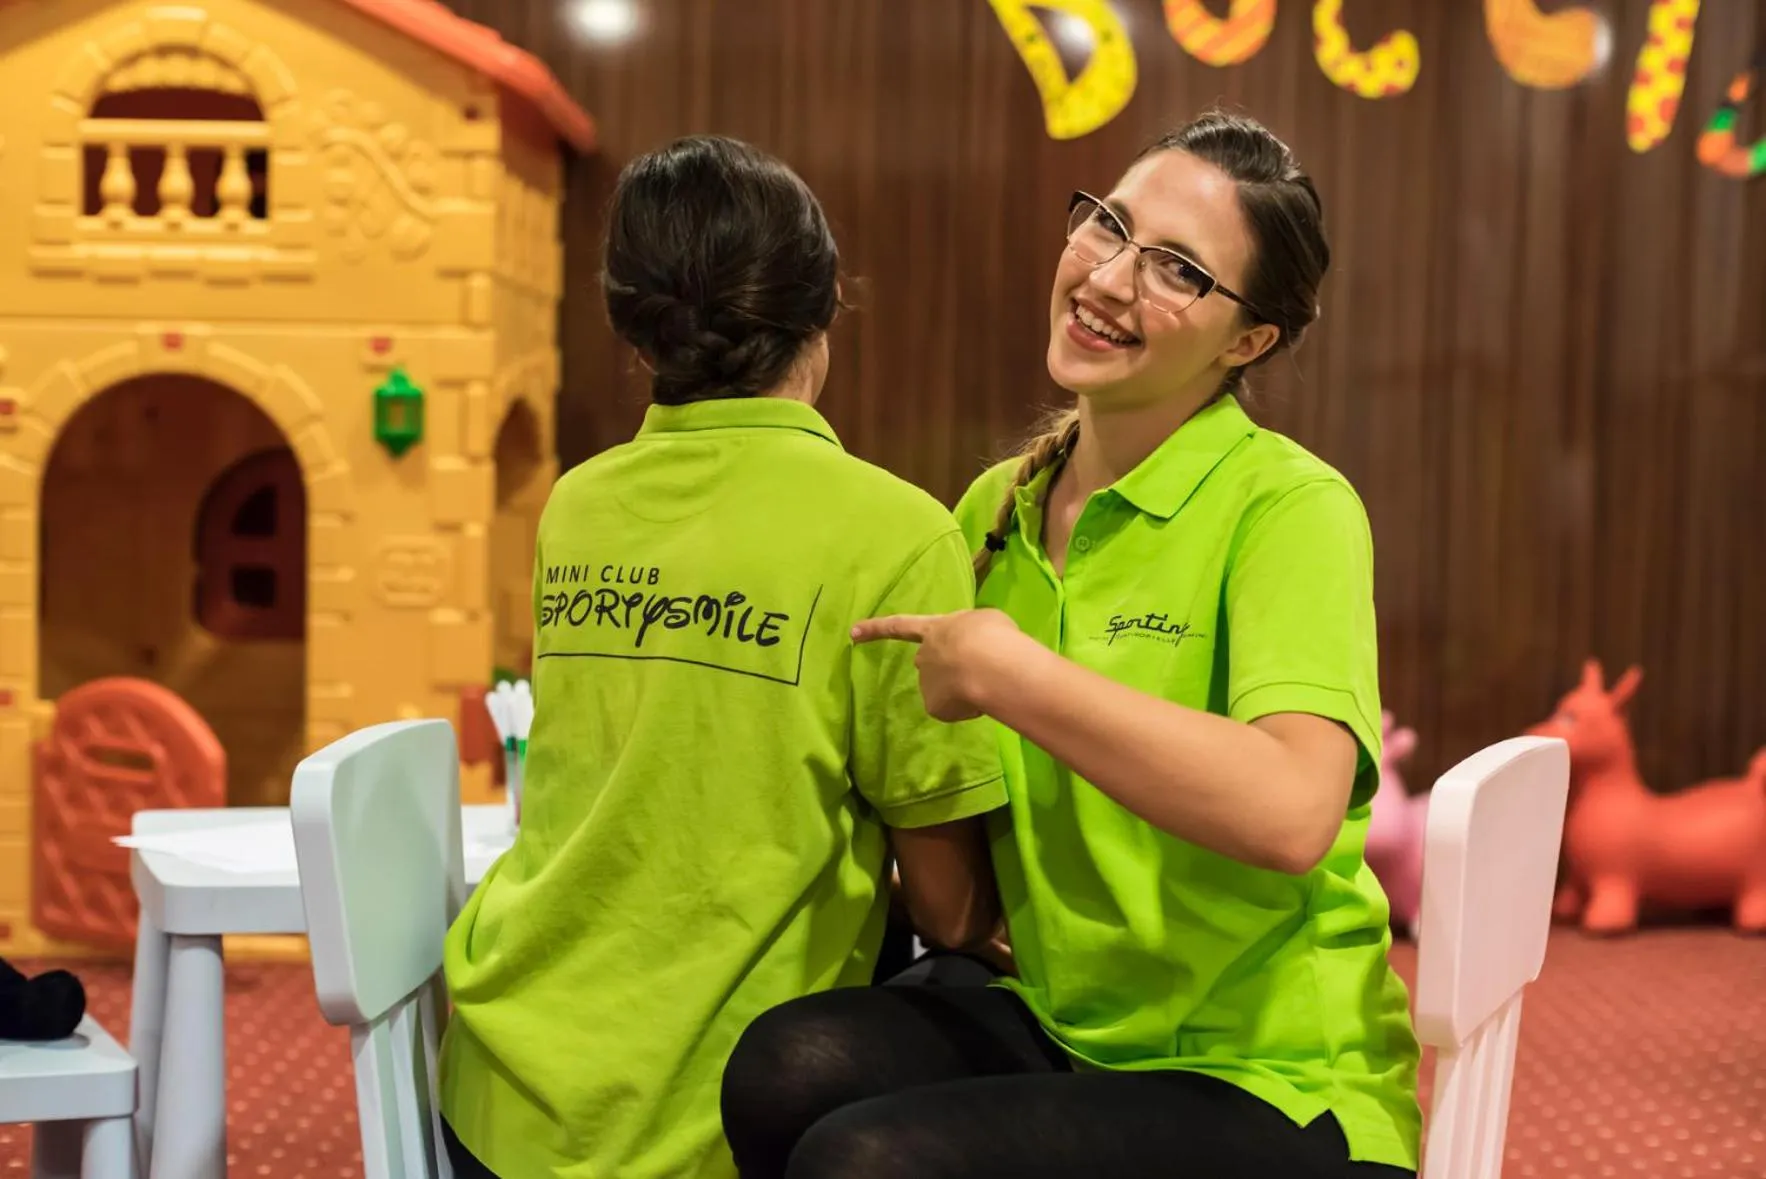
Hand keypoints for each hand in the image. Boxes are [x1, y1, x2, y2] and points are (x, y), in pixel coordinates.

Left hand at [851, 608, 1022, 721]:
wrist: (988, 665)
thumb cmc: (988, 635)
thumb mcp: (982, 622)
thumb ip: (970, 633)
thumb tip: (971, 648)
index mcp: (933, 630)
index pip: (899, 626)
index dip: (875, 629)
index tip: (852, 632)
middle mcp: (923, 657)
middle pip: (930, 664)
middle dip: (946, 669)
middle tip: (975, 671)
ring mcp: (926, 683)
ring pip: (947, 689)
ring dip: (963, 689)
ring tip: (987, 683)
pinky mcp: (934, 707)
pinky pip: (954, 709)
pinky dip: (967, 707)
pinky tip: (981, 700)